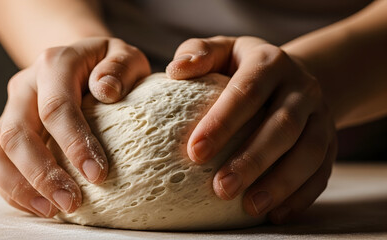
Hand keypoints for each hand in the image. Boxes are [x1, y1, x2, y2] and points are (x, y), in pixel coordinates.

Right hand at [0, 37, 149, 217]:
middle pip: (18, 133)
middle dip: (43, 174)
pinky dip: (11, 187)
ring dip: (20, 186)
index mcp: (55, 64)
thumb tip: (107, 91)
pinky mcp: (6, 127)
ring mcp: (11, 107)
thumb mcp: (124, 56)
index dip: (74, 144)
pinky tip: (39, 204)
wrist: (81, 62)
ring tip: (52, 210)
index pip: (57, 107)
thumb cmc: (108, 65)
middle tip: (71, 203)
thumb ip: (120, 67)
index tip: (98, 175)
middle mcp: (26, 85)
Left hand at [166, 36, 336, 223]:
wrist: (295, 76)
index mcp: (270, 62)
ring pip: (309, 152)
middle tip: (220, 189)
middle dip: (252, 160)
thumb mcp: (223, 50)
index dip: (222, 122)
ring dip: (280, 183)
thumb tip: (175, 71)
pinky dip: (301, 195)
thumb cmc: (245, 67)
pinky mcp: (331, 141)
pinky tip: (276, 213)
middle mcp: (301, 88)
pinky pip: (322, 171)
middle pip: (282, 126)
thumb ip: (198, 53)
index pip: (247, 91)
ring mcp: (321, 116)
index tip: (195, 153)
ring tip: (249, 208)